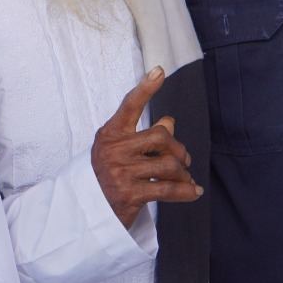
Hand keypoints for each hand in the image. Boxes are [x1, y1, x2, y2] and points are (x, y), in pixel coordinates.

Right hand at [91, 67, 201, 228]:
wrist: (88, 211)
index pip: (129, 107)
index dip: (145, 89)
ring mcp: (120, 172)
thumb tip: (169, 121)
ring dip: (182, 173)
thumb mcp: (119, 151)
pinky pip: (168, 188)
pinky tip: (193, 191)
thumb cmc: (107, 176)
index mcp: (109, 135)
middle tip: (183, 160)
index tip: (159, 71)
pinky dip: (186, 191)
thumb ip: (142, 135)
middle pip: (161, 137)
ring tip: (182, 179)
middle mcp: (112, 150)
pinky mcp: (129, 194)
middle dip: (178, 149)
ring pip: (169, 164)